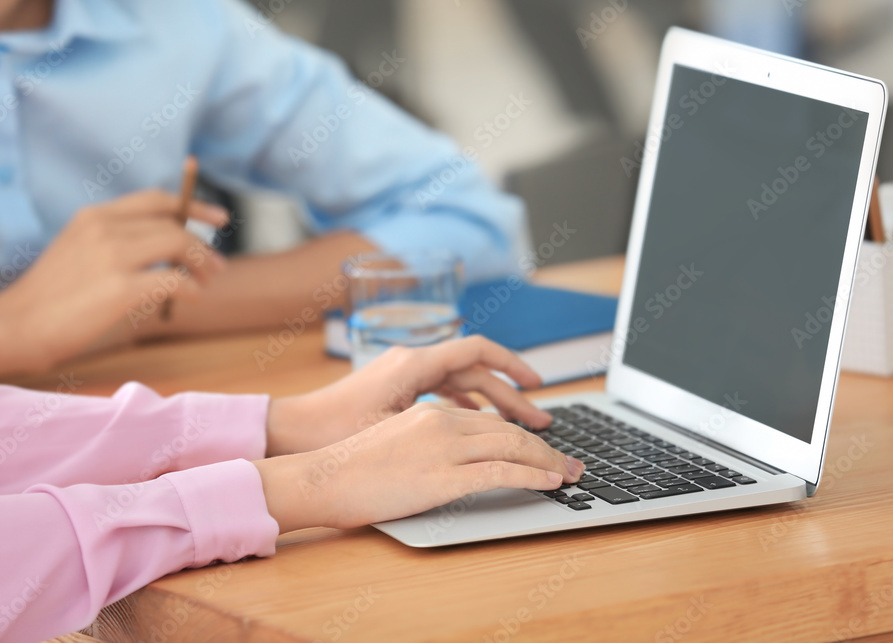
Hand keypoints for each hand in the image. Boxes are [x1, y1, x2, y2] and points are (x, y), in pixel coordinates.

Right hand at [0, 191, 228, 369]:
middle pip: (173, 224)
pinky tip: (192, 298)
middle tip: (216, 267)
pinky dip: (191, 288)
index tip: (218, 218)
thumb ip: (116, 242)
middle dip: (203, 245)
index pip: (156, 200)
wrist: (15, 326)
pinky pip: (174, 280)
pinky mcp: (120, 288)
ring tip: (206, 283)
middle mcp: (104, 227)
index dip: (193, 205)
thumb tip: (168, 252)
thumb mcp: (79, 251)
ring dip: (202, 264)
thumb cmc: (49, 298)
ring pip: (178, 244)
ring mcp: (112, 255)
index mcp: (94, 216)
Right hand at [255, 402, 584, 531]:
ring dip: (548, 458)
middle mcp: (441, 421)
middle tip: (570, 460)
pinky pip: (502, 470)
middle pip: (508, 427)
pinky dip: (534, 474)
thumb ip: (426, 440)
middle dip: (545, 444)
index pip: (489, 417)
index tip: (542, 441)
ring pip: (512, 443)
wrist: (322, 478)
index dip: (522, 429)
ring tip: (569, 472)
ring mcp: (444, 446)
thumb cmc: (349, 468)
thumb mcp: (393, 441)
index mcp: (429, 411)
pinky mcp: (443, 475)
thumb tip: (454, 456)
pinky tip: (551, 480)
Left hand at [265, 336, 554, 455]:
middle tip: (540, 419)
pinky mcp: (395, 387)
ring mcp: (402, 372)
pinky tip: (477, 423)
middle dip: (510, 394)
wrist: (291, 432)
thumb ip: (440, 421)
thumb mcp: (392, 426)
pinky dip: (465, 403)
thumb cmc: (334, 430)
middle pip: (474, 369)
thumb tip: (485, 425)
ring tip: (517, 424)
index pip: (477, 350)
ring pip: (460, 380)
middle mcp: (410, 360)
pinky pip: (442, 389)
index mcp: (413, 363)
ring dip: (490, 400)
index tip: (537, 385)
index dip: (512, 365)